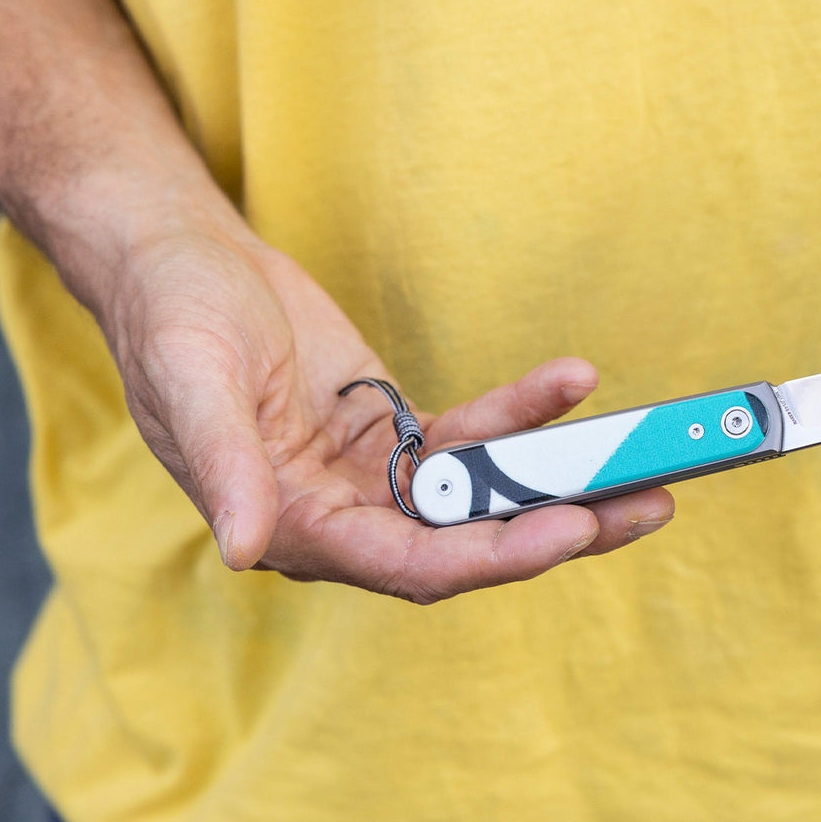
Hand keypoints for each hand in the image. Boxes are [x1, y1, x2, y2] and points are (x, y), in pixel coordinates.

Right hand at [96, 218, 673, 603]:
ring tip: (650, 467)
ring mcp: (375, 480)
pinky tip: (573, 382)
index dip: (494, 552)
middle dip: (559, 528)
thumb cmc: (170, 317)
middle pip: (469, 544)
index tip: (572, 527)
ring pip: (486, 498)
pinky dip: (524, 414)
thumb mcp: (191, 381)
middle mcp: (343, 519)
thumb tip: (243, 548)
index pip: (412, 564)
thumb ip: (225, 467)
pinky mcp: (397, 437)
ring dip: (565, 482)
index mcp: (295, 527)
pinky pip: (476, 436)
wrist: (178, 257)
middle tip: (648, 506)